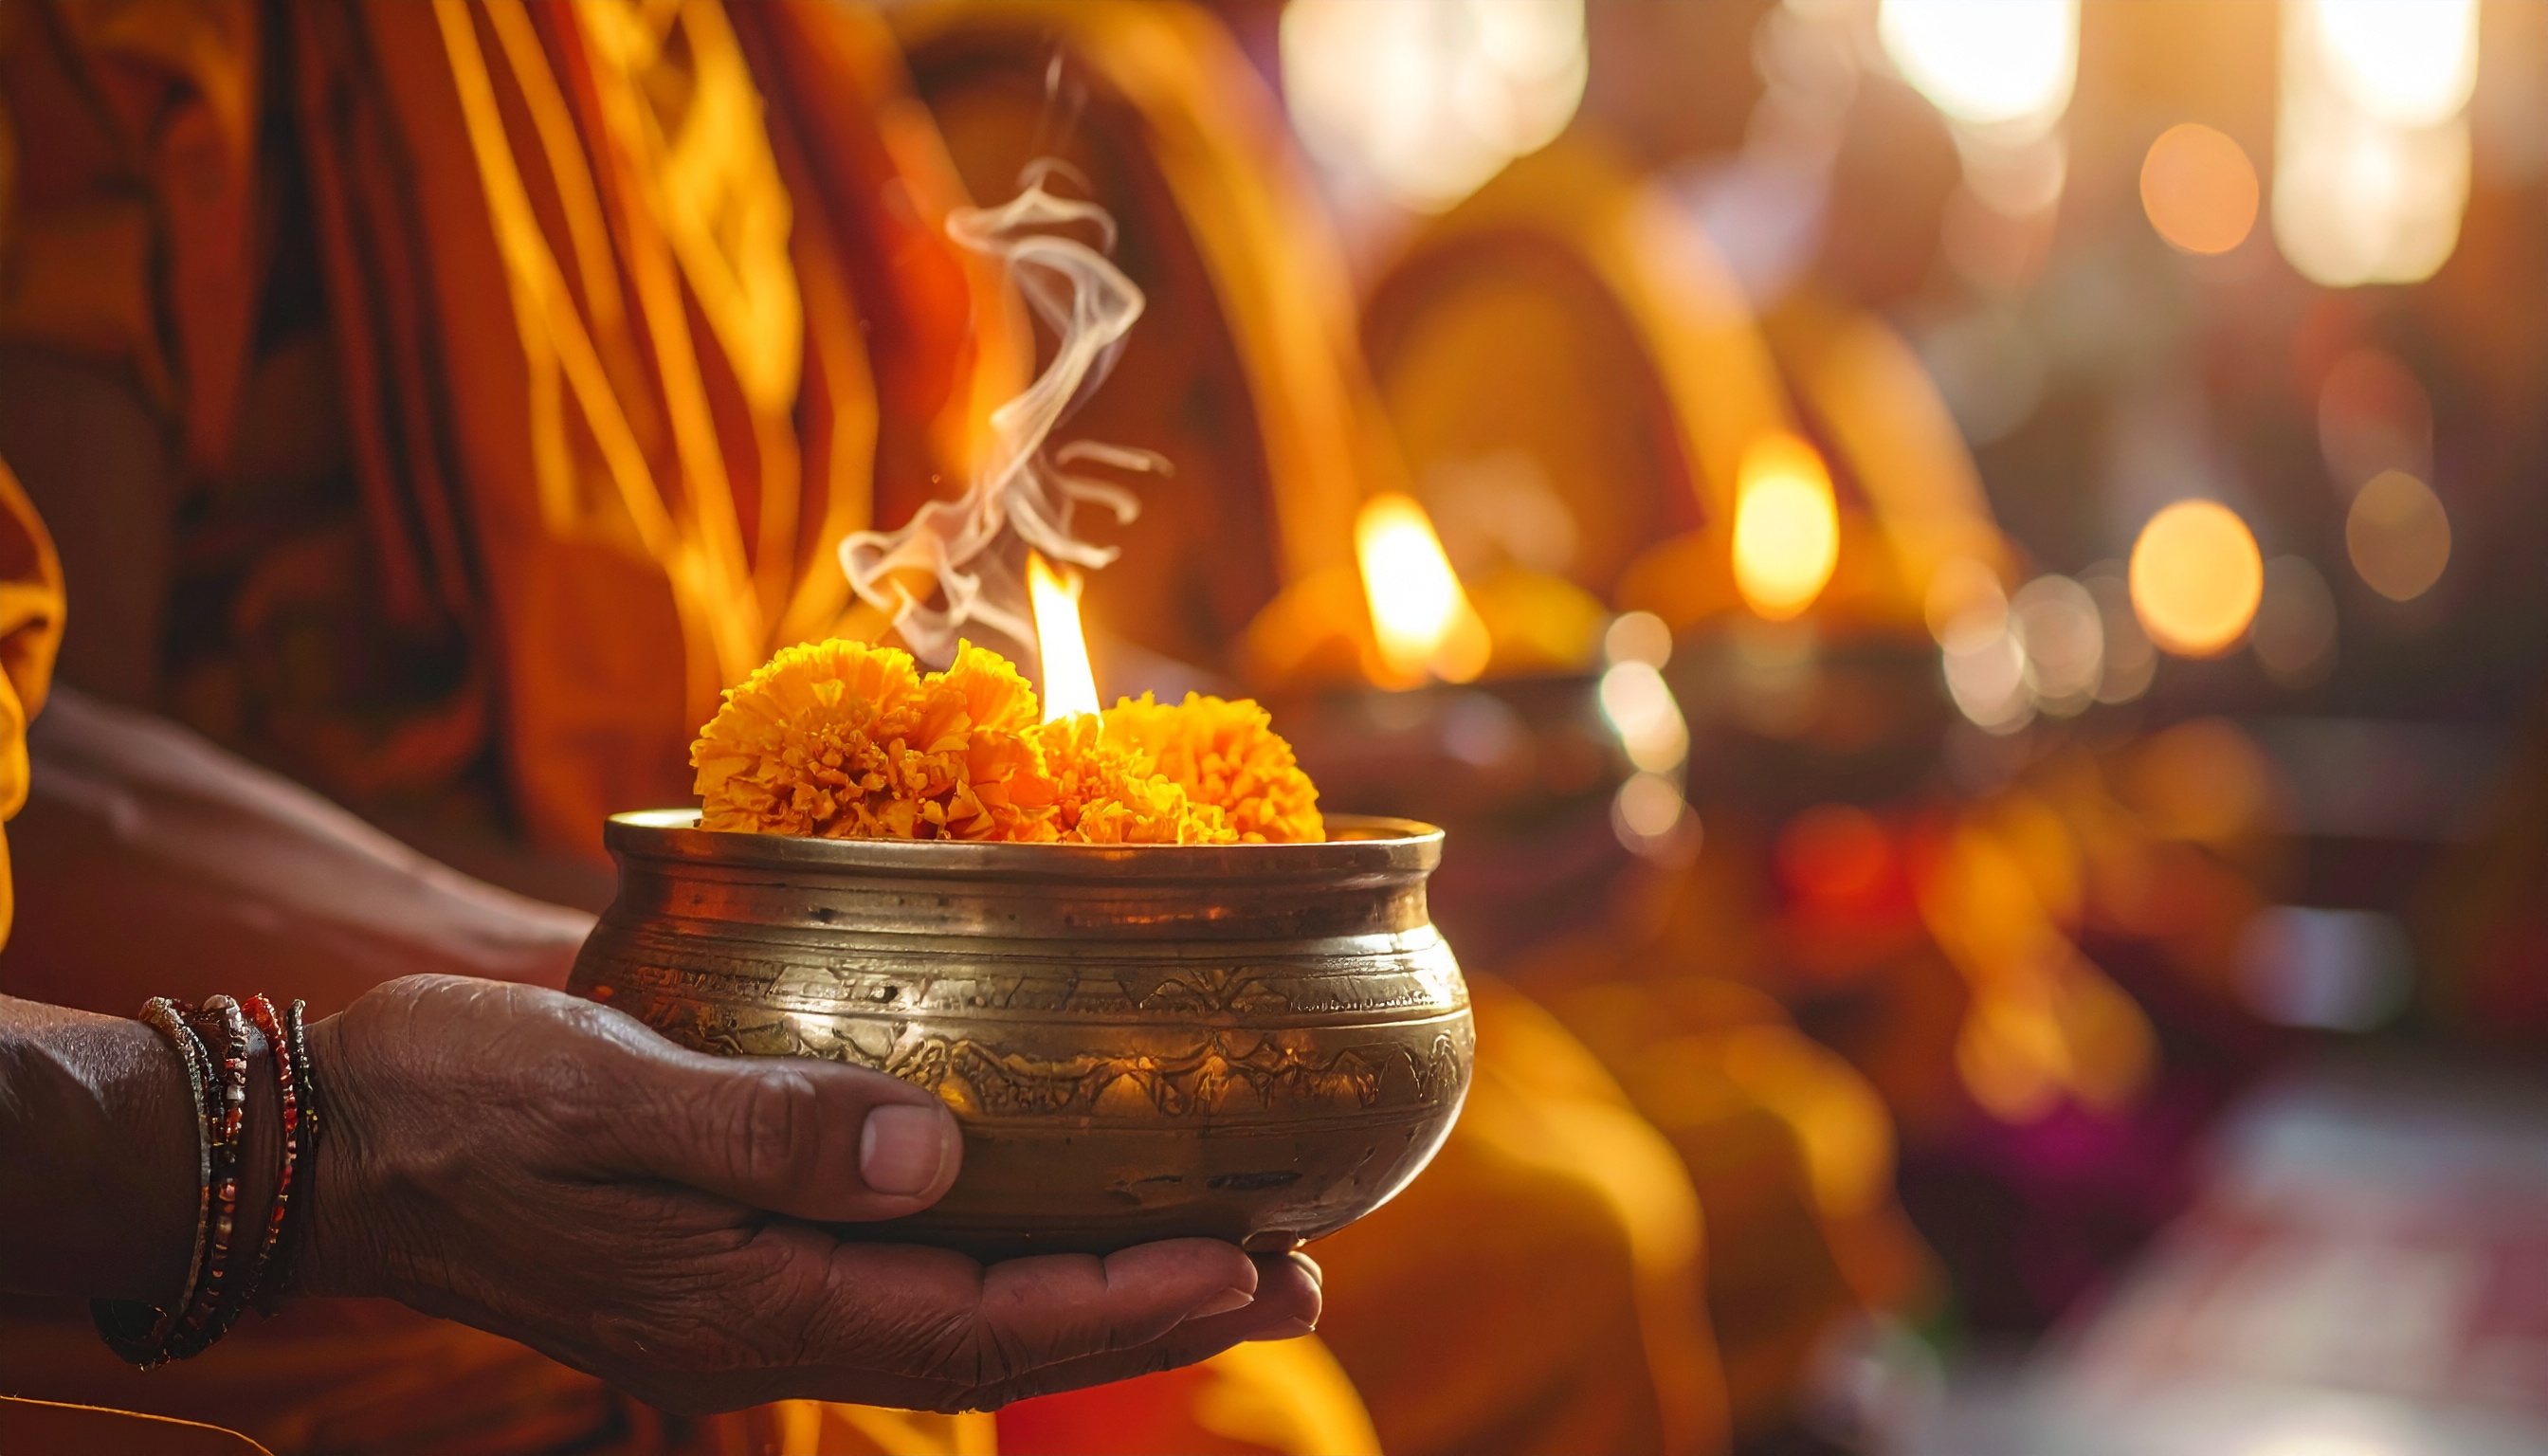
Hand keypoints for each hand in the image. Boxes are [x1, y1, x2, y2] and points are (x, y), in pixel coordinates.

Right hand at [299, 975, 1317, 1412]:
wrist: (330, 1138)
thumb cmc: (453, 1099)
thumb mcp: (598, 1095)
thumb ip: (762, 1128)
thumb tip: (931, 1153)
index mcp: (747, 1301)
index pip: (974, 1323)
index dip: (1121, 1302)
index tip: (1250, 1265)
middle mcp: (770, 1320)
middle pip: (998, 1339)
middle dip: (1152, 1315)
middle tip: (1302, 1277)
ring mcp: (756, 1296)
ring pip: (966, 1316)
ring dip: (1101, 1294)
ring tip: (1234, 1259)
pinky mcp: (741, 1253)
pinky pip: (907, 1279)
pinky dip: (1010, 1258)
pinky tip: (1062, 1213)